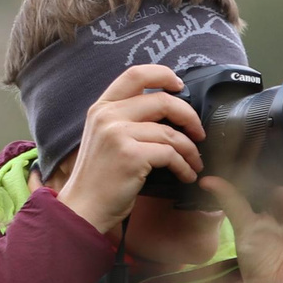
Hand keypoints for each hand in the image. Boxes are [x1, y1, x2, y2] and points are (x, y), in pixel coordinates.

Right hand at [52, 64, 204, 235]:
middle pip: (162, 100)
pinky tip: (186, 174)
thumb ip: (126, 119)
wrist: (83, 208)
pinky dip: (184, 166)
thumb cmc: (99, 178)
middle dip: (189, 116)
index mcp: (102, 108)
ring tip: (194, 162)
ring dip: (190, 149)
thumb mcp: (104, 137)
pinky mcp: (131, 155)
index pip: (135, 74)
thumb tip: (167, 108)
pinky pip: (170, 154)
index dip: (163, 75)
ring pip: (171, 132)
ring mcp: (118, 134)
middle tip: (199, 133)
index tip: (180, 86)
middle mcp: (108, 116)